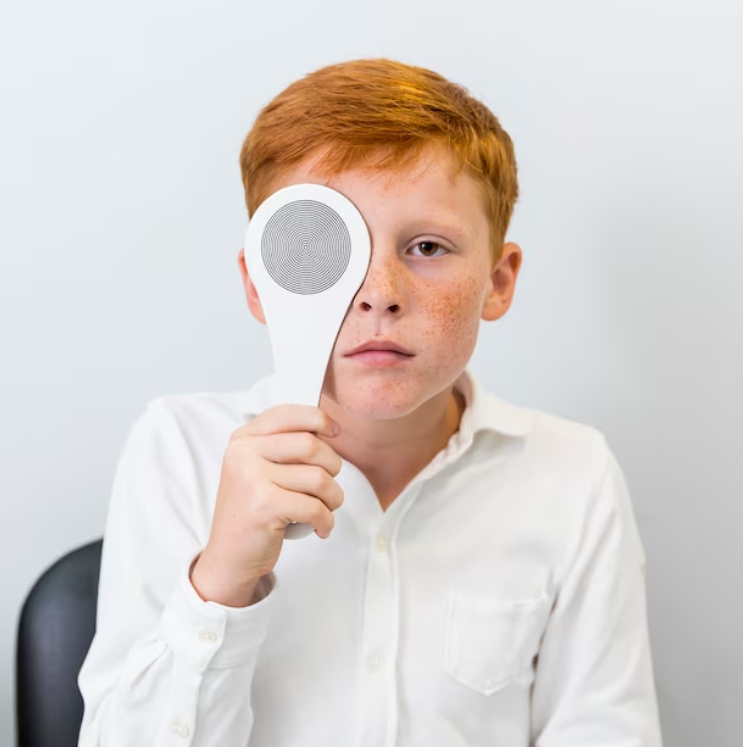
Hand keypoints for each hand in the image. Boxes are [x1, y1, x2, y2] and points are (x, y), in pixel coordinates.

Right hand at [190, 405, 342, 606]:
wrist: (229, 558)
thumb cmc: (253, 512)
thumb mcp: (258, 469)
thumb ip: (284, 446)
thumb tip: (329, 428)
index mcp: (243, 439)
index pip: (288, 414)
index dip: (319, 419)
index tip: (335, 432)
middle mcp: (243, 454)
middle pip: (311, 445)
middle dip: (333, 466)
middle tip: (328, 487)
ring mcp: (251, 479)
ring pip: (318, 477)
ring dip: (333, 497)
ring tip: (325, 509)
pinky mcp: (264, 506)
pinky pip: (315, 507)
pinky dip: (326, 521)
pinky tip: (321, 528)